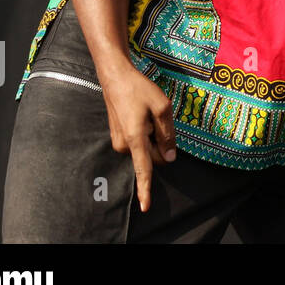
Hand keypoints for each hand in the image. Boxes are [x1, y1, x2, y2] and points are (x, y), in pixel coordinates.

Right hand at [100, 65, 175, 212]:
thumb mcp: (162, 107)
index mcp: (136, 138)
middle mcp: (124, 144)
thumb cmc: (139, 89)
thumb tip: (170, 158)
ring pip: (146, 148)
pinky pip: (139, 142)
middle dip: (160, 143)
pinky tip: (141, 114)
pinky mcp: (118, 137)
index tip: (146, 207)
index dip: (146, 189)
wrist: (115, 77)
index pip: (144, 169)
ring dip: (152, 134)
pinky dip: (145, 132)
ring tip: (146, 113)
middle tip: (156, 117)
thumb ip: (167, 134)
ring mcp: (119, 141)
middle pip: (152, 156)